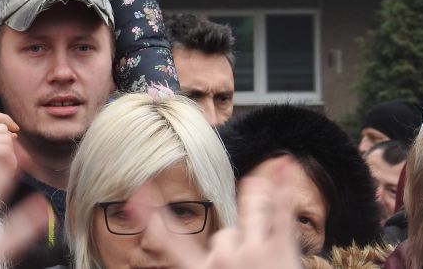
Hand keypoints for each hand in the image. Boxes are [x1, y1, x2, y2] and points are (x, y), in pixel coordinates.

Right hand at [0, 110, 19, 192]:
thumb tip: (14, 132)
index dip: (3, 118)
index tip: (15, 129)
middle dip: (9, 142)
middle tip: (9, 158)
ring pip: (4, 137)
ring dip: (11, 153)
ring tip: (8, 166)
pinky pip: (4, 148)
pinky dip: (10, 158)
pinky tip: (8, 169)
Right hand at [128, 156, 302, 268]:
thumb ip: (201, 266)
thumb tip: (206, 257)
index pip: (172, 243)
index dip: (152, 216)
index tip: (136, 195)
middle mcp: (224, 260)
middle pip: (226, 233)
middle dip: (237, 244)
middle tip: (248, 260)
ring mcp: (255, 251)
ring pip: (250, 212)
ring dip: (255, 196)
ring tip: (259, 181)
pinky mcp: (282, 248)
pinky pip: (281, 211)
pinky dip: (284, 187)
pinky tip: (286, 165)